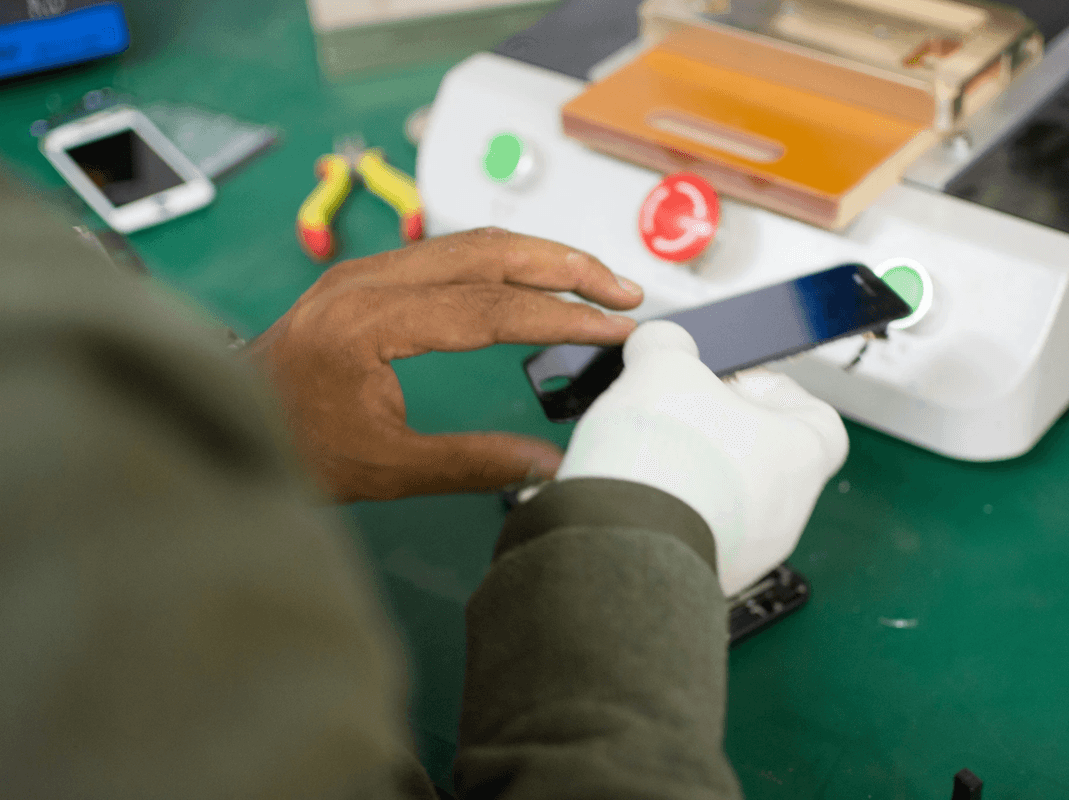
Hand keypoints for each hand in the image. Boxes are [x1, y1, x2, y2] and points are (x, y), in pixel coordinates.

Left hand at [248, 228, 642, 502]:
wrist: (221, 420)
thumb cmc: (287, 444)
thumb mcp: (384, 469)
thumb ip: (472, 464)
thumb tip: (548, 465)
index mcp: (367, 323)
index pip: (490, 308)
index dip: (563, 317)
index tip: (617, 328)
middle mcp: (366, 282)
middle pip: (488, 251)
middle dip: (567, 267)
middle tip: (624, 290)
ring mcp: (364, 272)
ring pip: (471, 242)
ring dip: (540, 257)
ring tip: (597, 281)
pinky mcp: (367, 278)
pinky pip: (449, 253)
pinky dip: (504, 261)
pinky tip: (535, 278)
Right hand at [556, 321, 848, 595]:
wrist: (625, 544)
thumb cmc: (664, 462)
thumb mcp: (661, 366)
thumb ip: (667, 345)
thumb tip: (661, 344)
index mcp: (802, 453)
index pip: (815, 415)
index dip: (769, 391)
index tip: (728, 382)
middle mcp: (788, 510)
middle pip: (763, 456)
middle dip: (717, 431)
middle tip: (676, 414)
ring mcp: (750, 551)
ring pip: (726, 499)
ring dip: (689, 475)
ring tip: (645, 456)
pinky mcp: (708, 576)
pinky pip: (695, 533)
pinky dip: (669, 513)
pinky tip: (635, 496)